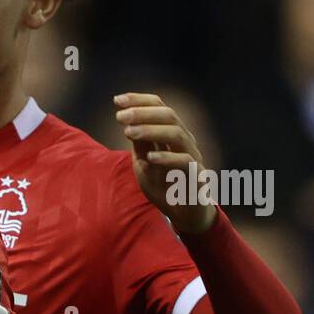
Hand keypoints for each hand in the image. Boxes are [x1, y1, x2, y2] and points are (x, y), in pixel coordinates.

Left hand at [115, 92, 215, 234]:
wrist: (184, 213)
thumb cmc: (164, 185)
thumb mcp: (145, 162)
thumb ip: (140, 143)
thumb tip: (126, 119)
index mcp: (172, 133)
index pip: (160, 107)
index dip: (140, 100)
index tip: (117, 99)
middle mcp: (184, 140)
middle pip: (169, 115)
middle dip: (143, 113)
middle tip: (120, 116)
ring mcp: (192, 156)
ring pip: (177, 134)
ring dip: (151, 130)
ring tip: (128, 132)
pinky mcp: (196, 176)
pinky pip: (185, 161)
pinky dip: (167, 157)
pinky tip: (150, 157)